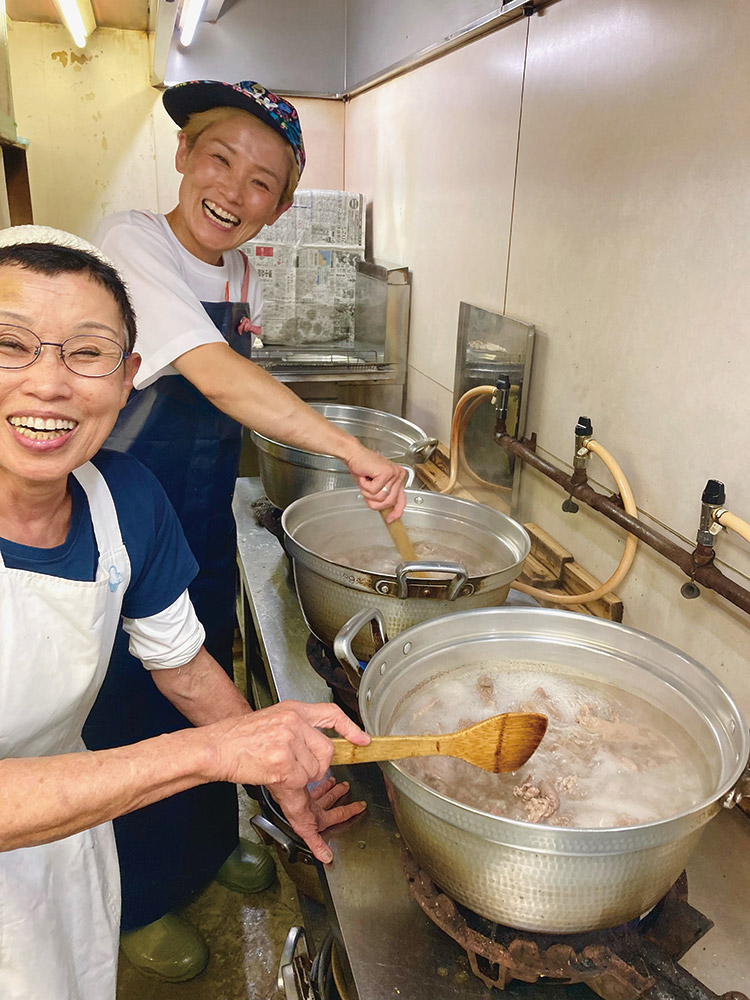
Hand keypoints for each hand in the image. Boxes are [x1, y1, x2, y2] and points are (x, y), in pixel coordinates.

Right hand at [209, 701, 368, 861]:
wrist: (215, 747)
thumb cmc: (236, 737)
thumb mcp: (271, 719)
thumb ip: (295, 728)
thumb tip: (313, 745)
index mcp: (293, 710)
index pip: (331, 714)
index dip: (350, 728)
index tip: (363, 741)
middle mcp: (294, 723)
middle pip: (326, 751)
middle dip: (317, 767)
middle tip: (296, 768)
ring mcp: (289, 743)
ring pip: (314, 772)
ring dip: (299, 779)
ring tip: (275, 770)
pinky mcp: (283, 766)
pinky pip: (301, 785)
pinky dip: (293, 792)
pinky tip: (278, 783)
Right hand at [345, 445, 406, 520]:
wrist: (353, 455)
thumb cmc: (362, 468)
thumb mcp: (374, 486)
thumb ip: (383, 497)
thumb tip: (388, 513)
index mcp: (398, 478)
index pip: (401, 500)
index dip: (396, 512)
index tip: (390, 519)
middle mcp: (399, 475)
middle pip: (389, 501)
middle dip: (374, 500)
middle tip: (366, 490)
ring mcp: (394, 473)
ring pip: (381, 497)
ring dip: (368, 492)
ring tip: (366, 481)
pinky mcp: (387, 473)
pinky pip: (374, 490)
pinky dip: (365, 486)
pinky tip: (365, 477)